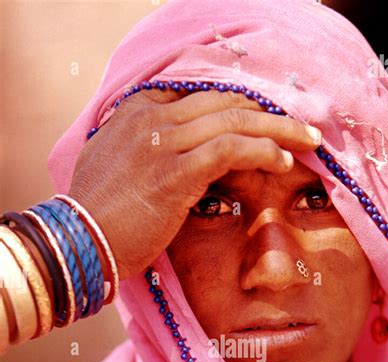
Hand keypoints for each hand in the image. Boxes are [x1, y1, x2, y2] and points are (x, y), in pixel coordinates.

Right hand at [68, 86, 320, 280]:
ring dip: (278, 128)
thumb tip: (168, 152)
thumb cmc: (98, 214)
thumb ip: (141, 146)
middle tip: (302, 124)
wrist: (78, 242)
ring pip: (234, 120)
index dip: (239, 104)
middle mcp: (151, 117)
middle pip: (224, 100)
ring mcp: (163, 141)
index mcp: (137, 110)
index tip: (267, 118)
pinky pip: (230, 149)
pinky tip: (282, 161)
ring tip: (307, 141)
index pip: (201, 93)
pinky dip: (261, 151)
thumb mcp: (114, 165)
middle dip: (269, 110)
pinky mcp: (176, 171)